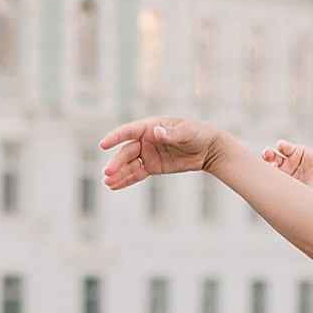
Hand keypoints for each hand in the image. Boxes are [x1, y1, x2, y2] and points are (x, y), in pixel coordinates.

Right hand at [100, 118, 237, 189]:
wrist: (209, 149)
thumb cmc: (198, 134)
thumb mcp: (187, 132)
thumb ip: (171, 134)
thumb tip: (156, 133)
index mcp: (151, 126)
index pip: (129, 131)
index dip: (115, 137)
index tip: (103, 144)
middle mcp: (146, 140)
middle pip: (127, 151)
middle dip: (116, 162)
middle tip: (107, 172)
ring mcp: (148, 154)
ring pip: (129, 165)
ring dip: (117, 173)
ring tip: (107, 182)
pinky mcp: (153, 167)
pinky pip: (137, 174)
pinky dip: (126, 180)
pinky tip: (114, 186)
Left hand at [258, 139, 312, 197]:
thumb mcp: (303, 198)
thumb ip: (288, 199)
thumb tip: (270, 207)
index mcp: (283, 188)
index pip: (266, 183)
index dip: (261, 180)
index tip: (262, 178)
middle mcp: (284, 176)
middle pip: (266, 169)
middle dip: (263, 166)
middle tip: (267, 166)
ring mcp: (289, 163)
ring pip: (272, 157)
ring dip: (267, 154)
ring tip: (268, 154)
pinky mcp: (297, 152)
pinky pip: (284, 147)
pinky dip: (281, 145)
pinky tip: (281, 147)